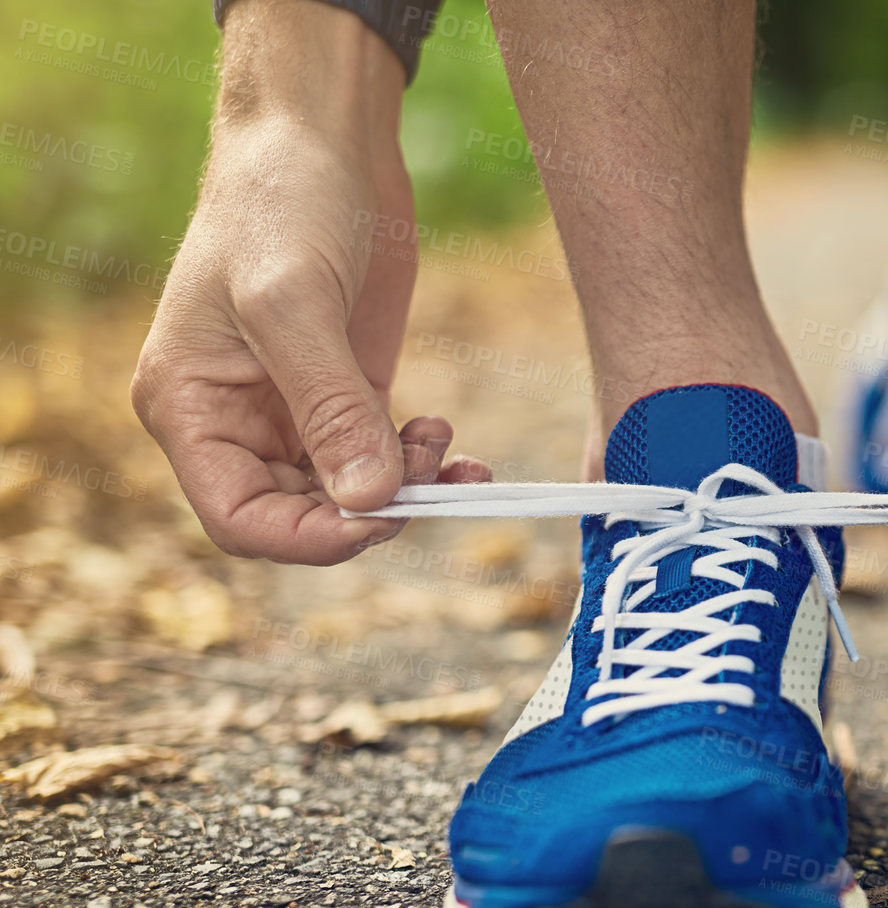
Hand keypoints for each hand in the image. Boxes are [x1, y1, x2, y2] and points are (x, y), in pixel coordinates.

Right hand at [130, 0, 488, 564]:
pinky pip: (378, 458)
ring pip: (347, 493)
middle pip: (299, 515)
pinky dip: (417, 462)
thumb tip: (369, 499)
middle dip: (369, 511)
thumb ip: (330, 407)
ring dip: (404, 489)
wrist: (322, 138)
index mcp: (188, 406)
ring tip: (446, 445)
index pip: (239, 518)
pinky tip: (447, 437)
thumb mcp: (295, 301)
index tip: (380, 519)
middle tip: (432, 479)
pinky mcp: (345, 392)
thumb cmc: (281, 201)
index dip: (309, 537)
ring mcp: (292, 410)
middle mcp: (233, 420)